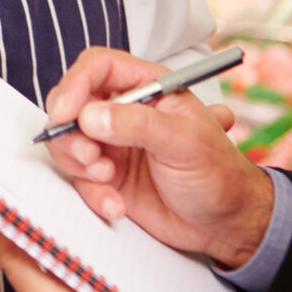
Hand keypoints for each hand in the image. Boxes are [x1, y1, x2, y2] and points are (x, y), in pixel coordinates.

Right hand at [43, 47, 272, 269]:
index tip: (66, 113)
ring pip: (69, 142)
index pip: (98, 67)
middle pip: (74, 103)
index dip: (75, 84)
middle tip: (89, 155)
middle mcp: (125, 112)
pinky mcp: (108, 176)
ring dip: (79, 163)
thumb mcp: (185, 142)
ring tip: (108, 178)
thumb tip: (91, 115)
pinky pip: (80, 179)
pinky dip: (93, 193)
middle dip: (71, 131)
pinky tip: (116, 204)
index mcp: (148, 88)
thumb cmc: (219, 174)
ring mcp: (114, 144)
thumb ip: (138, 124)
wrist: (225, 224)